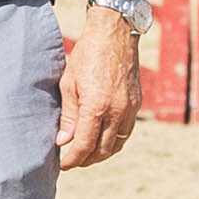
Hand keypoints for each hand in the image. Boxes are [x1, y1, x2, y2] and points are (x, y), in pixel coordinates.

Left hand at [57, 7, 141, 169]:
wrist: (115, 33)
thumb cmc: (87, 55)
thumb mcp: (69, 83)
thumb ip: (68, 115)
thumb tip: (63, 142)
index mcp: (96, 106)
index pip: (84, 145)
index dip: (73, 159)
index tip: (63, 165)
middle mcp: (117, 111)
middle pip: (102, 150)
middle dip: (85, 160)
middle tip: (72, 161)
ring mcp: (129, 109)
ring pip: (116, 145)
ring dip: (100, 154)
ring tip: (85, 155)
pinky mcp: (136, 104)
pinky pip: (126, 133)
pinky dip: (113, 143)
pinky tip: (101, 141)